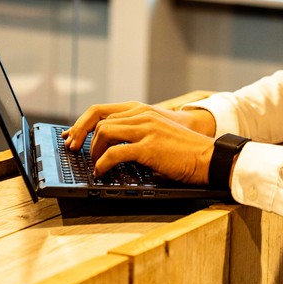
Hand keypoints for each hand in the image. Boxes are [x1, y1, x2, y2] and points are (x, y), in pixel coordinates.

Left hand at [62, 101, 214, 181]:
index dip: (84, 124)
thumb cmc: (186, 152)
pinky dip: (102, 163)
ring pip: (104, 133)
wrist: (209, 157)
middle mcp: (143, 116)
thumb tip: (115, 152)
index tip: (73, 137)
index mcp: (144, 112)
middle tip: (78, 153)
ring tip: (94, 164)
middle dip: (83, 137)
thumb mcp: (160, 136)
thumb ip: (140, 136)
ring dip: (93, 151)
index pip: (104, 111)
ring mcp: (146, 130)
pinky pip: (114, 153)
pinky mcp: (148, 147)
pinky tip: (102, 171)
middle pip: (99, 120)